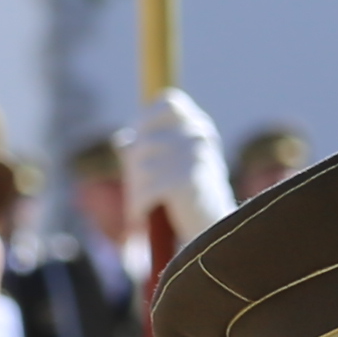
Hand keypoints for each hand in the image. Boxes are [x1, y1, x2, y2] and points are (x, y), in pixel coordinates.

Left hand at [112, 91, 234, 247]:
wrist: (215, 234)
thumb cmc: (193, 200)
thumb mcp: (172, 168)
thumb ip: (148, 150)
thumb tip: (122, 140)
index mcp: (201, 128)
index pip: (168, 102)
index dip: (146, 120)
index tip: (138, 142)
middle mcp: (201, 136)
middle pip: (145, 138)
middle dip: (133, 164)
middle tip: (137, 186)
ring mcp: (195, 157)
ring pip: (141, 164)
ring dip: (136, 187)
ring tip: (143, 203)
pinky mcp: (187, 181)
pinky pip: (145, 187)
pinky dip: (138, 204)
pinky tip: (142, 214)